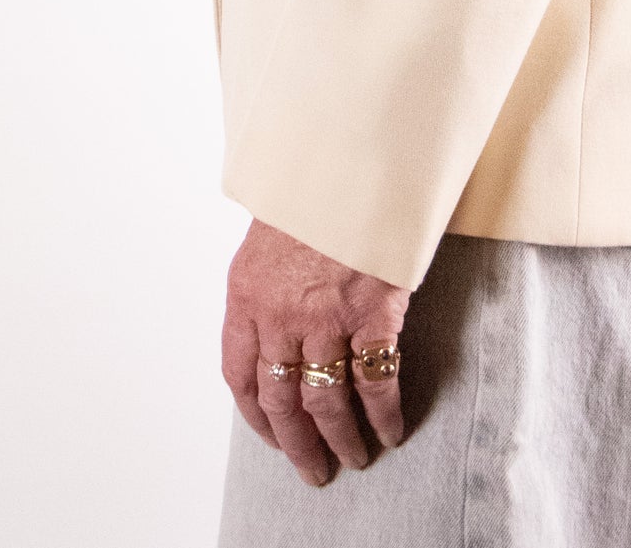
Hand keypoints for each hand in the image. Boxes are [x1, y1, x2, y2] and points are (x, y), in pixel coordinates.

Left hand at [220, 217, 411, 486]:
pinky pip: (376, 381)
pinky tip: (390, 429)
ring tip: (354, 457)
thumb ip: (265, 293)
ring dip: (341, 438)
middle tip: (313, 469)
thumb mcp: (268, 242)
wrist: (351, 161)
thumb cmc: (311, 198)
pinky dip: (383, 413)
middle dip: (297, 444)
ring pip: (326, 400)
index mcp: (246, 296)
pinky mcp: (371, 314)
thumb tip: (273, 340)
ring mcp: (326, 318)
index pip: (240, 375)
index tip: (272, 438)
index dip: (256, 417)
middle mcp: (279, 316)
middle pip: (281, 401)